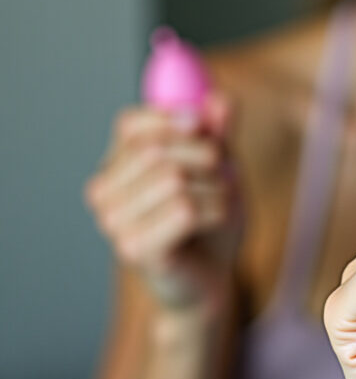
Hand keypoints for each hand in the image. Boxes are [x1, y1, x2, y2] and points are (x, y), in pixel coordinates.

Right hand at [85, 95, 239, 309]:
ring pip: (175, 179)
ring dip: (218, 186)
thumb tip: (218, 98)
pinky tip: (219, 221)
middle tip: (227, 174)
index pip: (129, 125)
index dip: (170, 118)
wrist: (211, 279)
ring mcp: (114, 223)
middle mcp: (104, 193)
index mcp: (116, 166)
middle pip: (156, 149)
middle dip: (207, 155)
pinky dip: (217, 209)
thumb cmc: (209, 221)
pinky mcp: (135, 249)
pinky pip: (184, 210)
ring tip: (225, 201)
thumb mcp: (219, 168)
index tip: (203, 125)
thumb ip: (218, 133)